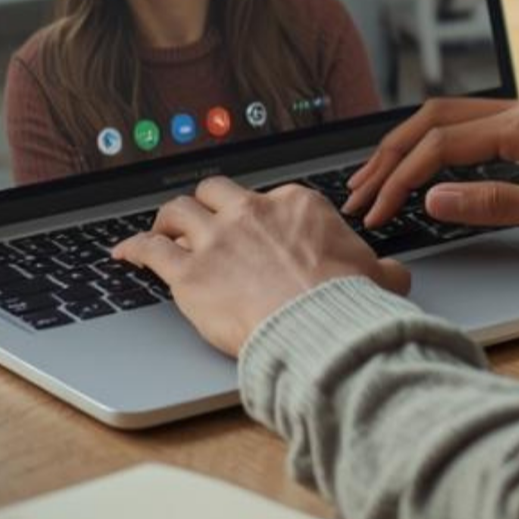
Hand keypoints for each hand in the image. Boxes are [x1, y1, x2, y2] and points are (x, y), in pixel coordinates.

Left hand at [111, 175, 411, 356]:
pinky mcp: (189, 274)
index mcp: (298, 205)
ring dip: (167, 220)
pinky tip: (123, 254)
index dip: (261, 217)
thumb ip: (382, 271)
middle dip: (207, 204)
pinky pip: (150, 250)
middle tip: (202, 218)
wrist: (319, 326)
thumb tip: (395, 276)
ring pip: (178, 212)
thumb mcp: (378, 278)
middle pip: (217, 192)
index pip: (271, 199)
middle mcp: (253, 213)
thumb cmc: (347, 303)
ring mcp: (217, 240)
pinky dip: (133, 249)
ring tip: (162, 229)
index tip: (258, 232)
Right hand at [344, 98, 518, 253]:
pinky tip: (424, 172)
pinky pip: (473, 135)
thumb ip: (495, 204)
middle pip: (434, 120)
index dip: (400, 178)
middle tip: (357, 193)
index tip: (373, 212)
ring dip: (410, 150)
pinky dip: (437, 151)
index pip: (441, 144)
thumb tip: (434, 197)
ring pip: (451, 123)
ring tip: (376, 181)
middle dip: (390, 155)